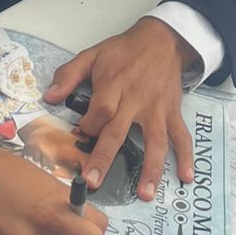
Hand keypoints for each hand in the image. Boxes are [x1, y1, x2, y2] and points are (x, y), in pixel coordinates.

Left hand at [44, 17, 195, 199]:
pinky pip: (182, 136)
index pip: (99, 112)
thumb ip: (69, 74)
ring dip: (151, 169)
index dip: (88, 126)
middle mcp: (136, 101)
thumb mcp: (93, 54)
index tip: (79, 135)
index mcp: (114, 86)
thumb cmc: (124, 50)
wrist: (162, 40)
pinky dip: (187, 156)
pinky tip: (186, 176)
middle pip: (118, 132)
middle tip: (94, 182)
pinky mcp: (172, 113)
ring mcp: (157, 110)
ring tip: (145, 194)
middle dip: (105, 158)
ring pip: (155, 141)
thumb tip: (49, 97)